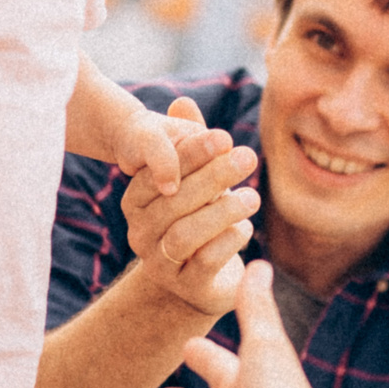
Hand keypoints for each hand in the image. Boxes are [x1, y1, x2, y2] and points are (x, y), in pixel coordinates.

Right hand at [124, 97, 259, 316]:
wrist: (203, 278)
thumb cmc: (199, 215)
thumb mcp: (197, 176)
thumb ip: (189, 140)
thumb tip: (182, 102)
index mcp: (136, 200)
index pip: (158, 173)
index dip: (191, 153)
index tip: (224, 136)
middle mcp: (139, 232)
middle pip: (173, 201)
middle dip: (213, 176)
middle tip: (248, 157)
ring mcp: (159, 262)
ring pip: (186, 233)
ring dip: (223, 211)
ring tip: (252, 197)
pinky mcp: (185, 286)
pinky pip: (205, 261)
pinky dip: (229, 241)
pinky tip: (246, 228)